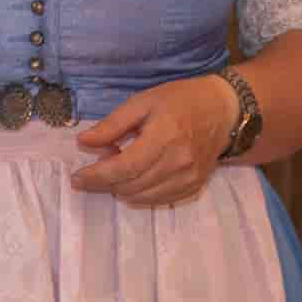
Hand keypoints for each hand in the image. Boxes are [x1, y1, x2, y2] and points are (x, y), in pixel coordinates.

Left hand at [71, 76, 236, 207]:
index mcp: (165, 136)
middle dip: (105, 182)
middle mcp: (179, 162)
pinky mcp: (195, 185)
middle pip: (131, 186)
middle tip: (98, 164)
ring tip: (118, 166)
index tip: (77, 178)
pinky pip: (159, 200)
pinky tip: (135, 177)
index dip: (97, 176)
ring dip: (121, 188)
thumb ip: (112, 124)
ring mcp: (190, 177)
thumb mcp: (142, 102)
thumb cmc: (180, 101)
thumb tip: (83, 142)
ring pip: (143, 197)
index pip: (124, 167)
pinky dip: (140, 194)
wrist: (224, 110)